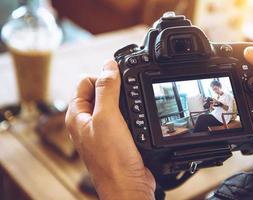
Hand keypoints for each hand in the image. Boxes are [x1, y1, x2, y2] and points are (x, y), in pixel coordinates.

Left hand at [65, 60, 154, 198]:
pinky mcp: (116, 138)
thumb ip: (107, 89)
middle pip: (100, 91)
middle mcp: (87, 122)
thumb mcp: (107, 117)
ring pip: (113, 104)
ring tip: (133, 109)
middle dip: (115, 88)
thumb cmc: (112, 159)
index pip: (86, 82)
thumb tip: (109, 66)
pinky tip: (137, 118)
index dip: (103, 76)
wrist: (128, 185)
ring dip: (124, 101)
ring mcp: (102, 130)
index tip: (118, 79)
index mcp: (77, 115)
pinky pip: (122, 117)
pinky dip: (130, 113)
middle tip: (127, 95)